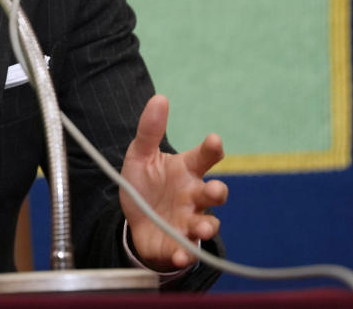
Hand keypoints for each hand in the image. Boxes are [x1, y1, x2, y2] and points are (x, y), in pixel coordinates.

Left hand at [119, 95, 227, 270]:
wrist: (134, 221)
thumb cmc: (145, 184)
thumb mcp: (140, 155)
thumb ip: (150, 130)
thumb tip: (160, 98)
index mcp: (186, 170)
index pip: (205, 157)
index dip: (212, 149)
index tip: (214, 140)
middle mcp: (193, 195)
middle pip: (213, 192)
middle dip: (217, 192)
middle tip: (215, 190)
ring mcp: (189, 221)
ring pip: (206, 224)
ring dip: (205, 226)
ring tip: (200, 227)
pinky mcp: (179, 244)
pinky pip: (187, 251)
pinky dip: (185, 253)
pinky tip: (180, 253)